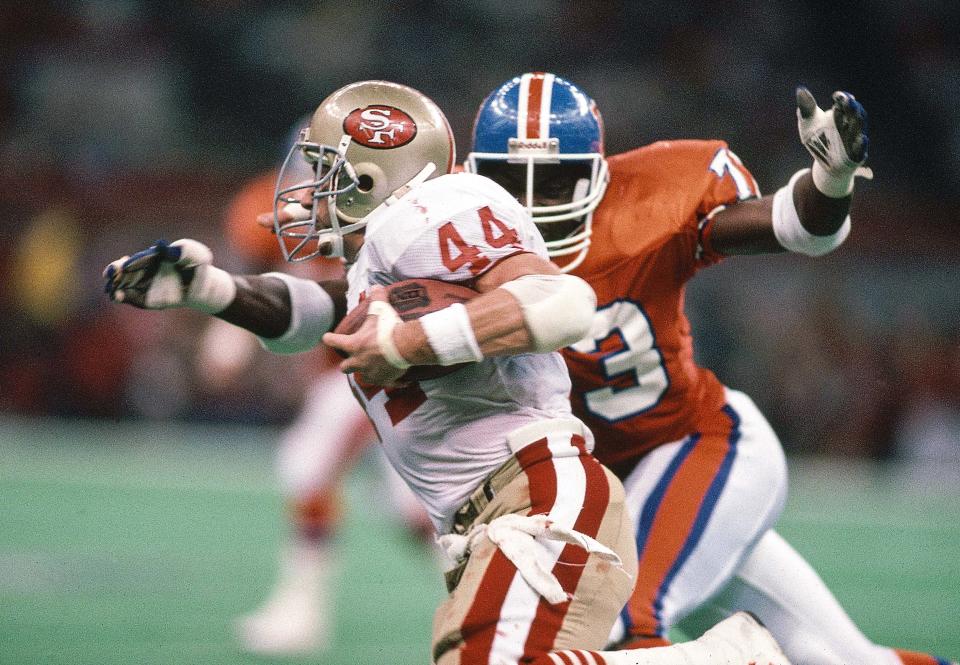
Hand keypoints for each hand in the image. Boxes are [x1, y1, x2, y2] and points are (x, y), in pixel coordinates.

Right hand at [103, 238, 234, 312]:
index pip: (141, 258)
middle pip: (124, 269)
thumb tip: (168, 248)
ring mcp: (142, 283)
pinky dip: (124, 296)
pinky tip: (117, 297)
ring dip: (115, 286)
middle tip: (110, 274)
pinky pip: (131, 296)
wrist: (203, 285)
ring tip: (111, 291)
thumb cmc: (198, 265)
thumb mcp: (198, 255)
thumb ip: (185, 250)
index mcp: (155, 256)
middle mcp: (144, 268)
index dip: (133, 261)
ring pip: (123, 283)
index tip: (125, 264)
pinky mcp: (144, 297)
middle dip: (115, 271)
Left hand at [322, 287, 408, 385]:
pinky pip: (382, 382)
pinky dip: (386, 379)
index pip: (334, 341)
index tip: (326, 337)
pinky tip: (391, 376)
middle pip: (344, 368)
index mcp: (354, 344)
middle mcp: (358, 361)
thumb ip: (377, 298)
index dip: (329, 338)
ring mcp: (370, 373)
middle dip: (347, 365)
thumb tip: (376, 286)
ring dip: (365, 372)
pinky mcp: (384, 380)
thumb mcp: (381, 310)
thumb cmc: (389, 328)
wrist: (406, 346)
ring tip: (372, 367)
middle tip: (353, 358)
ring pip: (362, 377)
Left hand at [796, 86, 871, 195]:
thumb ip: (806, 108)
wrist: (823, 162)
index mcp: (841, 115)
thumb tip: (800, 89)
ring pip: (860, 129)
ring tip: (856, 113)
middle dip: (852, 107)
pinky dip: (861, 144)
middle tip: (846, 100)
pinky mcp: (857, 154)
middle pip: (855, 114)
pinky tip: (861, 139)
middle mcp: (851, 125)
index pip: (846, 103)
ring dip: (858, 122)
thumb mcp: (808, 123)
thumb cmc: (817, 138)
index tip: (836, 96)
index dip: (843, 98)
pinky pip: (861, 149)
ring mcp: (855, 139)